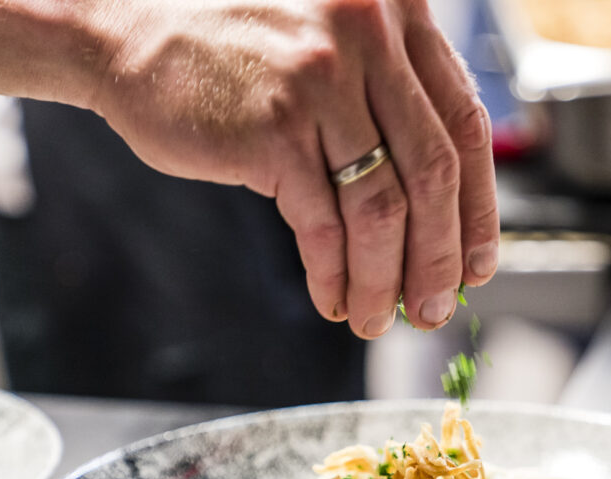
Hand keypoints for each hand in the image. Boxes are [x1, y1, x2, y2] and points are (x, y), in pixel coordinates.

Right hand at [89, 0, 499, 337]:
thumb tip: (440, 217)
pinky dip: (335, 275)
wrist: (130, 33)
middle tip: (435, 307)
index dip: (480, 208)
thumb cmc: (237, 52)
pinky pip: (323, 225)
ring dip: (386, 279)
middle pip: (435, 174)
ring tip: (378, 317)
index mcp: (398, 16)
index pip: (465, 127)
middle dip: (441, 258)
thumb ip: (389, 101)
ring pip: (382, 209)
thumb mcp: (334, 47)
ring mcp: (320, 82)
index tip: (479, 263)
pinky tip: (334, 299)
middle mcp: (369, 39)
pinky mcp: (274, 130)